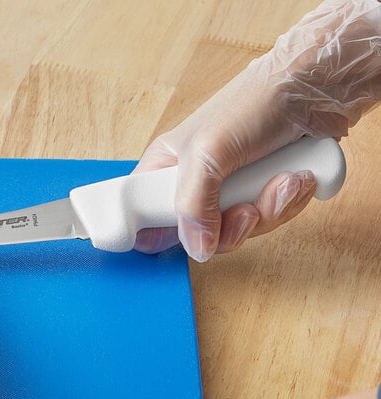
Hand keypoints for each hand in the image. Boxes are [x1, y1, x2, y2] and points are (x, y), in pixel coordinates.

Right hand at [134, 0, 380, 260]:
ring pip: (236, 233)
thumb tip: (197, 249)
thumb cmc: (256, 102)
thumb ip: (193, 204)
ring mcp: (229, 192)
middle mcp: (196, 184)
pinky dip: (288, 203)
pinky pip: (268, 222)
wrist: (319, 85)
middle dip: (231, 226)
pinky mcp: (261, 194)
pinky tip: (296, 176)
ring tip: (283, 179)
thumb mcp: (209, 151)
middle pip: (197, 236)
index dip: (158, 233)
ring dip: (268, 211)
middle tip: (246, 207)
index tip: (182, 235)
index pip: (142, 216)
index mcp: (167, 168)